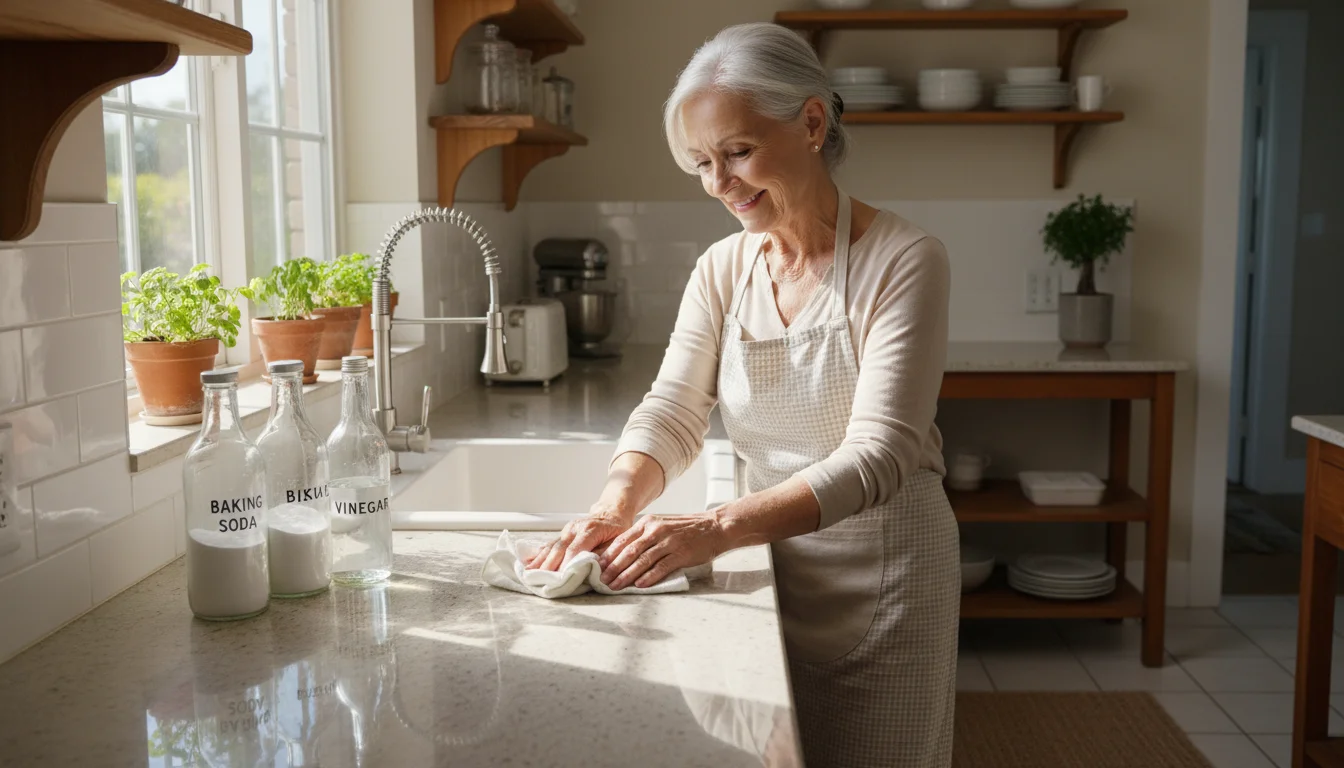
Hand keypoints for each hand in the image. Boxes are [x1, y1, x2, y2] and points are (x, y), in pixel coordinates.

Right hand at [524, 508, 630, 571]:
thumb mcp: (618, 541)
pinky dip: (538, 554)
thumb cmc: (617, 529)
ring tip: (528, 573)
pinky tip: (528, 562)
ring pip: (551, 547)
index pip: (575, 549)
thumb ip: (605, 554)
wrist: (612, 512)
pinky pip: (549, 545)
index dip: (567, 564)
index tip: (560, 577)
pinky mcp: (562, 534)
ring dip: (540, 561)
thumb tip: (593, 568)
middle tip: (539, 580)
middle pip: (559, 548)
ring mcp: (566, 530)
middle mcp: (575, 528)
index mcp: (590, 529)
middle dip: (548, 565)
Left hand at [599, 513, 726, 589]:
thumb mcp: (662, 526)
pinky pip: (661, 567)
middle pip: (629, 551)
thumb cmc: (687, 529)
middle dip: (613, 568)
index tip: (598, 567)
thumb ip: (644, 537)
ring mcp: (669, 542)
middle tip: (602, 581)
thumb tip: (623, 554)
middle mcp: (656, 530)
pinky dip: (649, 577)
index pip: (623, 540)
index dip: (609, 555)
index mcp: (649, 523)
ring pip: (642, 560)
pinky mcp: (681, 554)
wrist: (715, 527)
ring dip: (626, 575)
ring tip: (615, 586)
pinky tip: (639, 585)